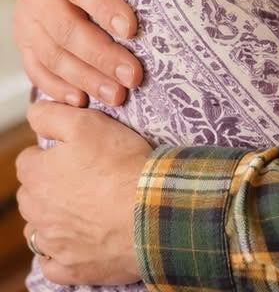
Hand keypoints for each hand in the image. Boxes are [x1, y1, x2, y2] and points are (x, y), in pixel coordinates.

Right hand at [15, 0, 140, 106]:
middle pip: (67, 29)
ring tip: (119, 96)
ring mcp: (29, 21)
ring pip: (53, 54)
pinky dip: (58, 87)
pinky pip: (38, 68)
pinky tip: (82, 101)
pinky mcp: (27, 41)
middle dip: (101, 55)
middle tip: (133, 75)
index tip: (132, 28)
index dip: (103, 5)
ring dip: (86, 78)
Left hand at [16, 100, 149, 284]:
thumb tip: (34, 112)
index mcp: (36, 175)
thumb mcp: (88, 123)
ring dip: (54, 219)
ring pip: (39, 228)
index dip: (52, 153)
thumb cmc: (120, 164)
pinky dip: (61, 253)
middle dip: (50, 186)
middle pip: (32, 195)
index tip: (76, 152)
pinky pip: (53, 262)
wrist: (149, 209)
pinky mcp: (69, 267)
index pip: (28, 160)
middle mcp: (36, 211)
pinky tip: (80, 240)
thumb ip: (53, 115)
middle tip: (85, 176)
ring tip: (87, 207)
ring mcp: (52, 242)